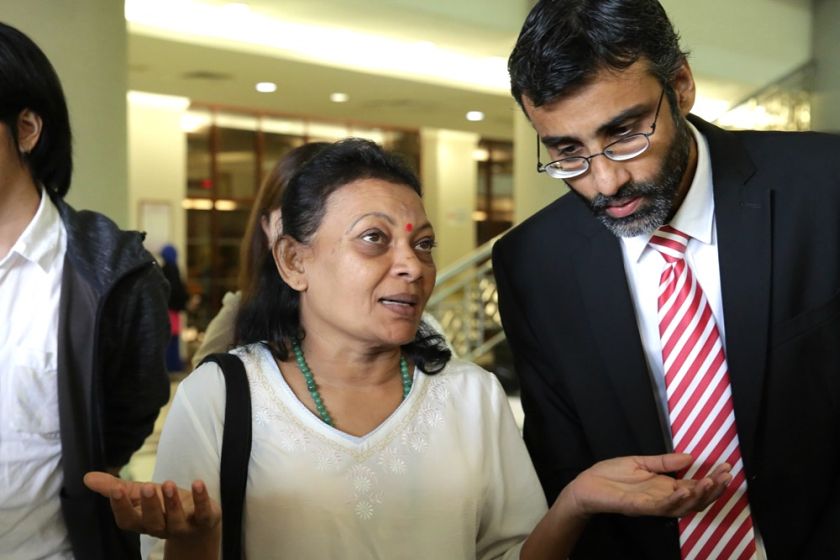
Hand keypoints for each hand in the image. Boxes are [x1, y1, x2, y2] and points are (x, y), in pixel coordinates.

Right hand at [83, 472, 220, 540]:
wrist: (197, 524)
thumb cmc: (162, 506)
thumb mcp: (139, 494)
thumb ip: (115, 487)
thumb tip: (86, 477)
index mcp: (142, 522)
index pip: (127, 520)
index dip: (121, 507)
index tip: (116, 490)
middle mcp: (161, 527)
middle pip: (152, 522)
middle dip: (149, 506)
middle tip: (147, 488)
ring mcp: (183, 526)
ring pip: (175, 519)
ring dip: (172, 502)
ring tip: (168, 484)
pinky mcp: (204, 520)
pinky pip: (203, 513)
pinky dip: (201, 499)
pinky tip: (198, 483)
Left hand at [565, 453, 730, 518]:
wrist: (587, 485)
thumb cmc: (611, 474)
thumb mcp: (641, 463)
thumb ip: (664, 462)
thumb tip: (690, 456)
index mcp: (665, 488)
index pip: (695, 486)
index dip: (712, 479)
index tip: (728, 467)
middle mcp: (663, 499)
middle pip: (695, 499)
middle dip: (713, 489)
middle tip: (727, 476)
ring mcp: (652, 504)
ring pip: (683, 506)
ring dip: (698, 496)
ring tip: (710, 482)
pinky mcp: (639, 507)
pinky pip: (661, 507)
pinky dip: (674, 500)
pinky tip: (684, 489)